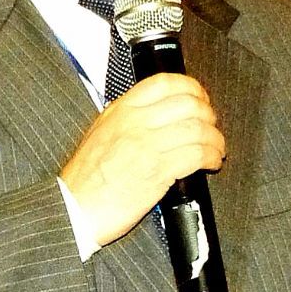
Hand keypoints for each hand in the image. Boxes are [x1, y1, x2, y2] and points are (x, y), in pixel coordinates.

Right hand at [60, 73, 225, 246]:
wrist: (74, 208)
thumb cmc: (85, 179)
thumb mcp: (101, 134)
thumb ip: (127, 120)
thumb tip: (158, 115)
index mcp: (120, 111)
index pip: (164, 83)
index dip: (191, 87)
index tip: (200, 99)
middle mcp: (135, 123)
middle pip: (188, 104)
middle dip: (208, 115)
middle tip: (211, 126)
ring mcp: (146, 145)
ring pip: (197, 129)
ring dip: (215, 139)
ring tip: (216, 149)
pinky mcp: (157, 171)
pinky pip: (196, 154)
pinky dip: (210, 156)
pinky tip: (211, 162)